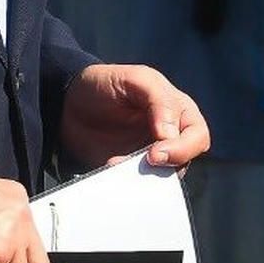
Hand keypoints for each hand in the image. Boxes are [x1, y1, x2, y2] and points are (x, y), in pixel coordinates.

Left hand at [58, 64, 209, 171]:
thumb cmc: (104, 83)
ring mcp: (149, 156)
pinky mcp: (129, 171)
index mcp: (178, 111)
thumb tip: (170, 135)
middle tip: (141, 163)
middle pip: (184, 161)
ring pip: (162, 177)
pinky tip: (110, 170)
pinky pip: (137, 184)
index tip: (155, 153)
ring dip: (143, 176)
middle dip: (164, 166)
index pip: (197, 137)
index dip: (182, 148)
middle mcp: (170, 137)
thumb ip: (158, 99)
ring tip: (117, 164)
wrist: (66, 102)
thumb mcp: (134, 78)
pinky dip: (127, 183)